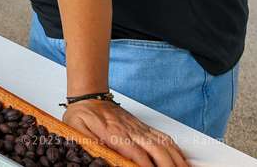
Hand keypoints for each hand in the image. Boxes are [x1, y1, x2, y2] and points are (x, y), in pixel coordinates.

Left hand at [63, 100, 187, 166]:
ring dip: (175, 158)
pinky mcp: (143, 127)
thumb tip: (97, 156)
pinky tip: (181, 159)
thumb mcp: (75, 129)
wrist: (89, 96)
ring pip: (163, 143)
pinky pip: (163, 137)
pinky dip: (175, 149)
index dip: (145, 164)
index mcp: (113, 132)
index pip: (134, 151)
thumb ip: (87, 143)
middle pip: (155, 148)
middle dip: (167, 164)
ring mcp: (139, 128)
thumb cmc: (81, 114)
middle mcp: (130, 130)